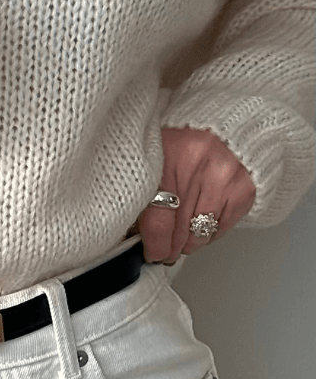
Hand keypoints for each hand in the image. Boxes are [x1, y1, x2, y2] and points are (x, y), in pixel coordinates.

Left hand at [139, 127, 255, 264]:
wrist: (223, 124)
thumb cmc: (182, 141)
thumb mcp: (153, 159)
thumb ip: (142, 195)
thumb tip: (135, 236)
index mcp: (165, 159)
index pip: (158, 221)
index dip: (154, 245)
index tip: (151, 254)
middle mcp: (197, 169)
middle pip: (180, 231)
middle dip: (170, 248)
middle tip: (164, 253)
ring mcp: (224, 179)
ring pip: (201, 234)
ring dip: (189, 243)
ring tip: (181, 241)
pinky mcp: (244, 189)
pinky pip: (222, 228)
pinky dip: (209, 233)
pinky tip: (200, 226)